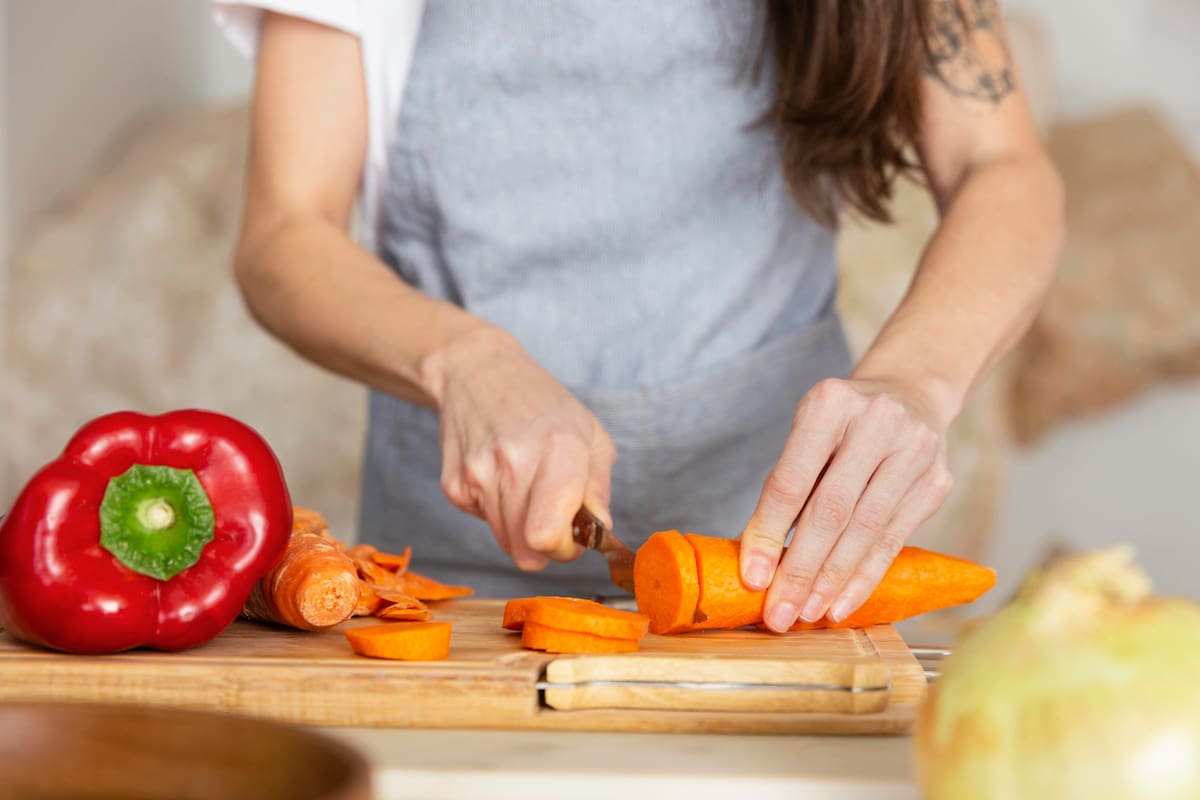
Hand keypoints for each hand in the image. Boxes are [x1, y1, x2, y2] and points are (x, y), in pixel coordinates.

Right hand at [430, 326, 615, 570]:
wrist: (477, 373)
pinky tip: (502, 478)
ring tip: (529, 489)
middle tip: (555, 518)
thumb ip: (599, 488)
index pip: (546, 534)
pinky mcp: (453, 485)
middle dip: (547, 545)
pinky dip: (498, 512)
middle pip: (527, 552)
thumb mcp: (590, 433)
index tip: (573, 537)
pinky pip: (484, 524)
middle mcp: (513, 463)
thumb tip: (599, 530)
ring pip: (506, 543)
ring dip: (523, 529)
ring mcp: (477, 475)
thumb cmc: (542, 404)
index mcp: (557, 448)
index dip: (565, 550)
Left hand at [739, 378, 953, 631]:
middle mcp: (876, 422)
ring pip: (865, 531)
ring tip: (805, 613)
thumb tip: (757, 560)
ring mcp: (914, 451)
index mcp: (829, 403)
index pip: (790, 481)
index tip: (753, 578)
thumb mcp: (807, 434)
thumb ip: (785, 488)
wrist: (911, 393)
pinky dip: (864, 577)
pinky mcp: (937, 482)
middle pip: (830, 511)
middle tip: (778, 612)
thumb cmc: (843, 424)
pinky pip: (894, 540)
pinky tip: (841, 603)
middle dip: (800, 569)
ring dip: (832, 580)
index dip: (769, 533)